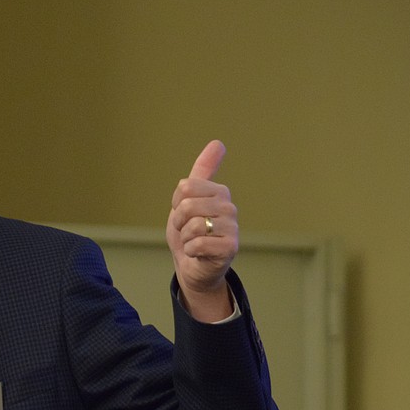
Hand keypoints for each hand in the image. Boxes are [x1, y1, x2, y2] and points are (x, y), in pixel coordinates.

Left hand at [166, 140, 237, 321]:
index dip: (176, 204)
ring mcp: (232, 227)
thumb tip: (218, 143)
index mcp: (219, 192)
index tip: (183, 214)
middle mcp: (229, 207)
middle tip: (187, 232)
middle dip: (179, 222)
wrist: (193, 267)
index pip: (185, 187)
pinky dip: (190, 251)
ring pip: (192, 224)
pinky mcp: (230, 247)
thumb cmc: (190, 233)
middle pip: (187, 205)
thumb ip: (201, 172)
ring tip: (193, 242)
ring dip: (185, 238)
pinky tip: (198, 254)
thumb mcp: (188, 199)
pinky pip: (197, 243)